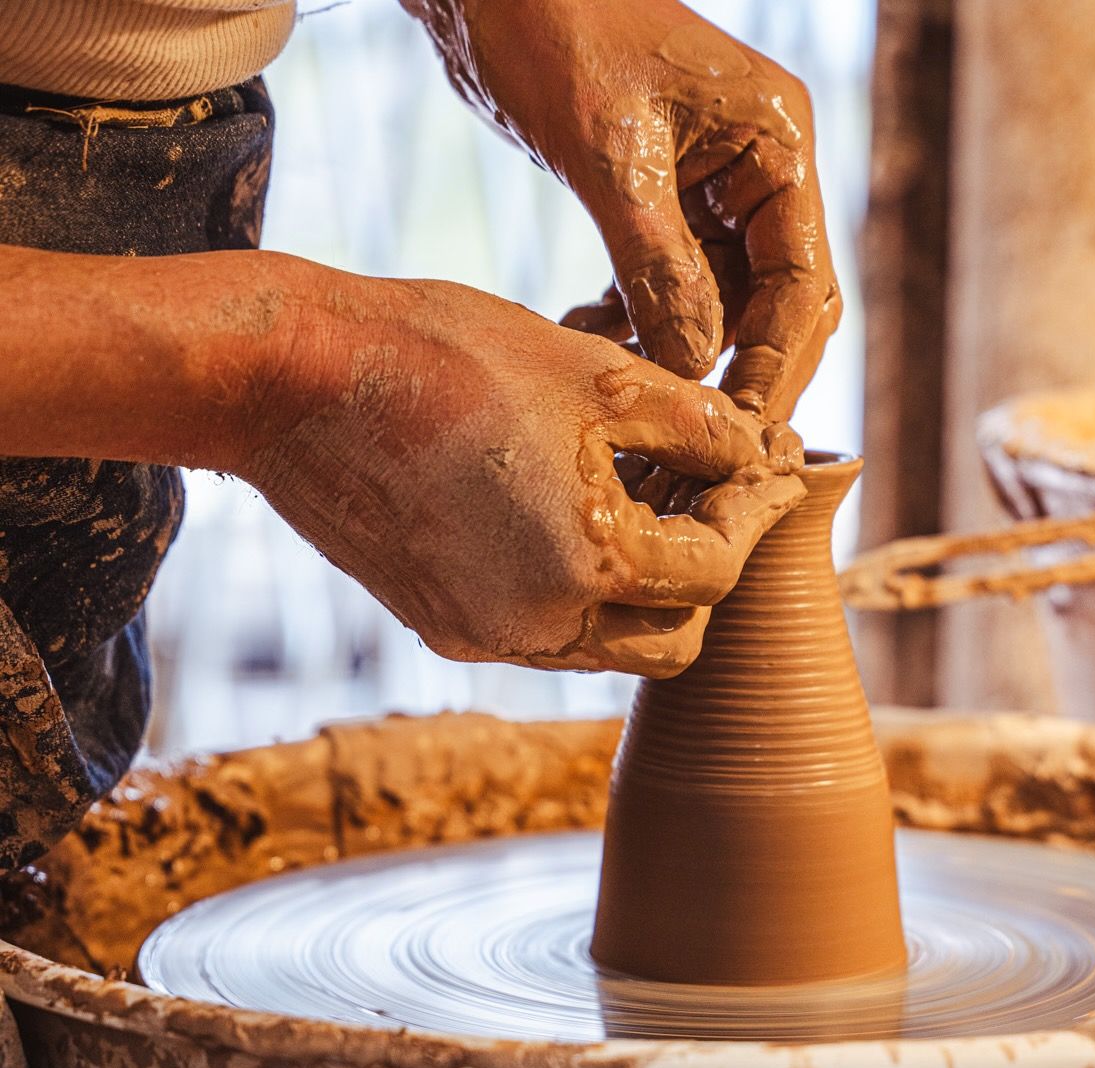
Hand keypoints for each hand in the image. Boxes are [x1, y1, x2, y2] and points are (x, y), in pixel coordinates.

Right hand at [242, 268, 802, 675]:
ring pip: (608, 647)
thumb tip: (754, 452)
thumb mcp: (597, 374)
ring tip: (640, 499)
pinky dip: (578, 592)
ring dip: (643, 589)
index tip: (766, 469)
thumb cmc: (446, 355)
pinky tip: (571, 516)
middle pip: (673, 641)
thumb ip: (696, 426)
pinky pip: (542, 633)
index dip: (753, 516)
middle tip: (708, 498)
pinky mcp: (443, 627)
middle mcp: (539, 628)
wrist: (291, 380)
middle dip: (706, 575)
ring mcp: (485, 637)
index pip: (714, 573)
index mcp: (589, 568)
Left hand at [408, 0, 840, 422]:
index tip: (742, 430)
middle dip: (740, 371)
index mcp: (777, 145)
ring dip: (680, 352)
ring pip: (727, 306)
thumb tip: (696, 367)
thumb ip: (658, 265)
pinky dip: (645, 321)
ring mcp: (719, 190)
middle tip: (698, 437)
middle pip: (783, 305)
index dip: (776, 365)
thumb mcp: (609, 153)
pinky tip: (593, 332)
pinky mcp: (672, 203)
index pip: (803, 284)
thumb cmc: (554, 28)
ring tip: (617, 375)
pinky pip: (680, 287)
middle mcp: (763, 172)